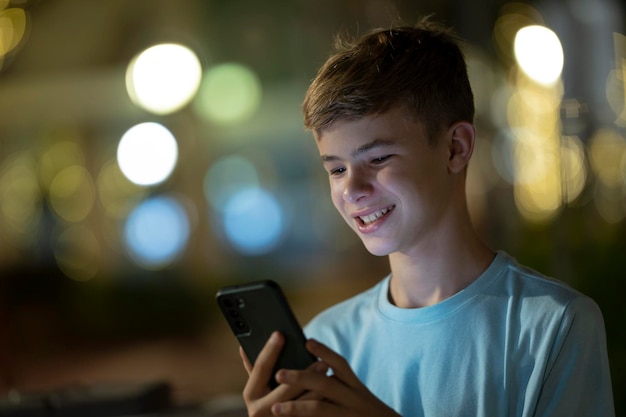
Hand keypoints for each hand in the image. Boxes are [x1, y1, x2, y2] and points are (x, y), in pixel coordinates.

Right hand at [240, 332, 328, 416]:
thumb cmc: (266, 405)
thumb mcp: (258, 389)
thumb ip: (255, 370)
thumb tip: (244, 345)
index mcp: (250, 395)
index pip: (261, 367)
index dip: (270, 350)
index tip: (280, 334)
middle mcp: (258, 410)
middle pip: (285, 389)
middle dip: (304, 374)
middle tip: (321, 360)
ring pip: (301, 405)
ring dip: (317, 389)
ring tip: (328, 374)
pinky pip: (308, 416)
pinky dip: (320, 403)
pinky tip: (331, 392)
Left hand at [271, 338, 400, 416]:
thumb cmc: (368, 416)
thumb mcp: (360, 398)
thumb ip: (340, 387)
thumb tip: (311, 375)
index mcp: (357, 388)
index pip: (341, 365)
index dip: (324, 352)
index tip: (308, 342)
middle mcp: (356, 400)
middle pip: (325, 385)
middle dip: (300, 378)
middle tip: (279, 373)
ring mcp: (351, 416)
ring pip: (320, 409)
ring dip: (295, 408)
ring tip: (276, 408)